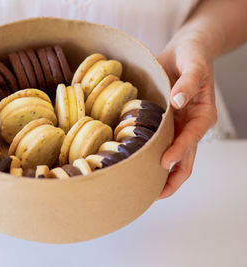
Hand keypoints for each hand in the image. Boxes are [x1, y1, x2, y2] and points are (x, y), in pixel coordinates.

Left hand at [157, 33, 217, 198]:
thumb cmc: (192, 57)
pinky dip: (152, 158)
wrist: (187, 52)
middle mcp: (191, 126)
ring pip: (173, 159)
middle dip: (171, 179)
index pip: (191, 139)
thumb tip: (177, 101)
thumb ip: (188, 82)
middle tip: (152, 194)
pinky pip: (160, 146)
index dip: (178, 152)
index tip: (164, 163)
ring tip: (142, 189)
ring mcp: (179, 128)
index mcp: (202, 115)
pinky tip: (138, 166)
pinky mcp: (167, 125)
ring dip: (161, 176)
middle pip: (186, 160)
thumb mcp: (193, 65)